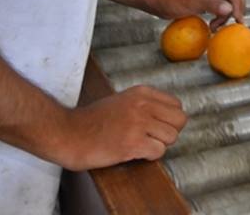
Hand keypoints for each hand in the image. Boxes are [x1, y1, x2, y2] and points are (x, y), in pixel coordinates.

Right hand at [52, 85, 186, 170]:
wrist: (68, 133)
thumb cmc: (92, 120)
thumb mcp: (121, 100)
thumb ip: (143, 104)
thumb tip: (165, 114)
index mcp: (141, 93)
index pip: (176, 105)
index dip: (169, 119)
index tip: (156, 126)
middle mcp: (143, 105)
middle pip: (180, 120)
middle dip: (170, 132)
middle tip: (153, 138)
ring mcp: (138, 123)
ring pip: (172, 137)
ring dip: (159, 145)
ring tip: (141, 145)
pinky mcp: (133, 143)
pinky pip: (159, 151)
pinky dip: (150, 156)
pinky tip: (135, 153)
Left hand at [153, 0, 244, 29]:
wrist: (159, 2)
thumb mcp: (193, 2)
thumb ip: (212, 5)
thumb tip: (229, 9)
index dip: (237, 4)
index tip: (238, 17)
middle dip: (235, 9)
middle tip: (235, 22)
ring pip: (227, 3)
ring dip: (226, 16)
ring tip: (216, 26)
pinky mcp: (206, 1)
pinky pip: (219, 8)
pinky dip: (220, 17)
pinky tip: (213, 25)